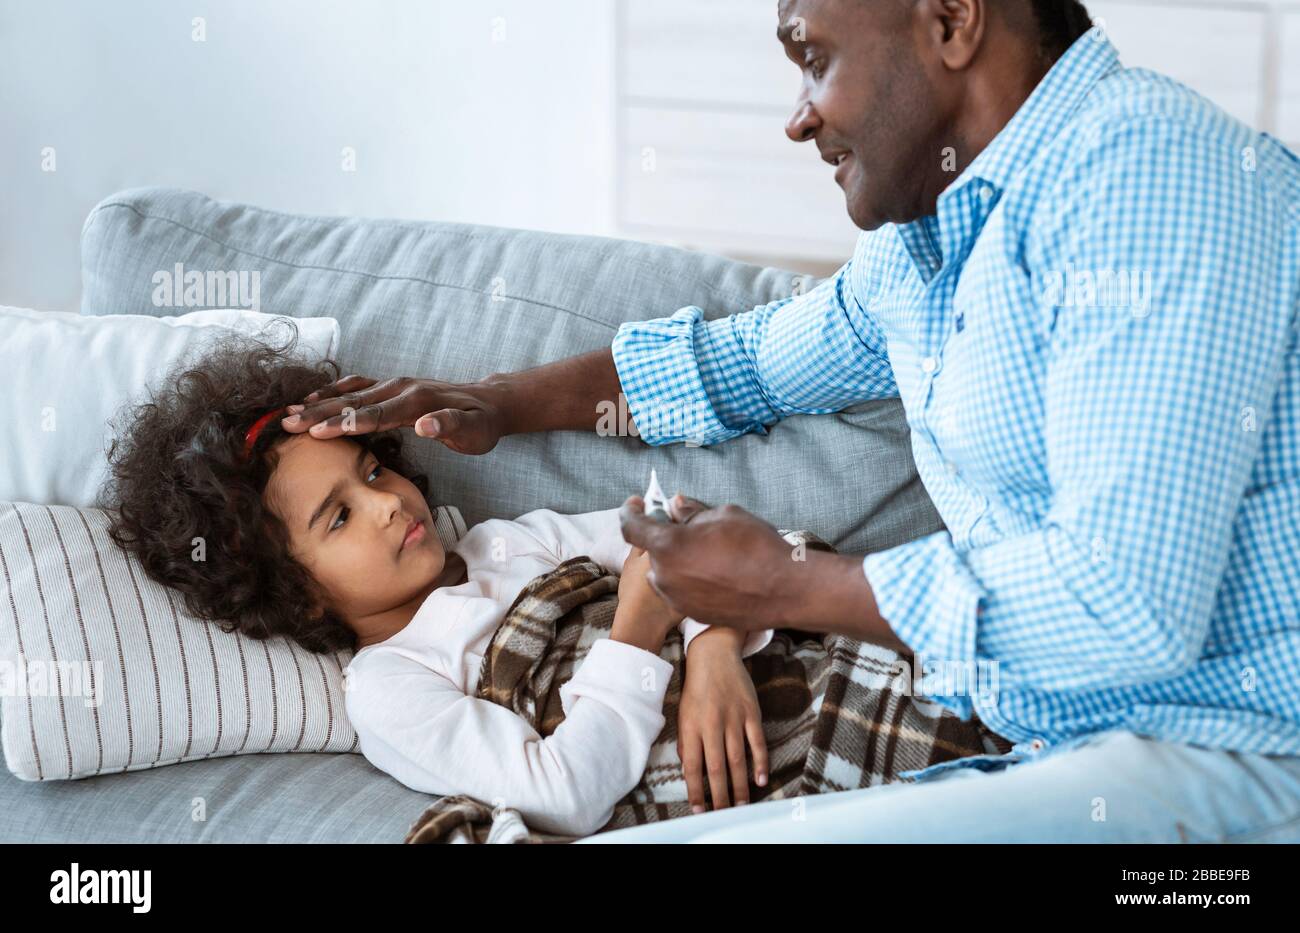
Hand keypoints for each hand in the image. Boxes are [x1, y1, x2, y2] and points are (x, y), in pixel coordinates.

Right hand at [279, 375, 505, 454]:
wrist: (488, 402)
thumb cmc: (480, 423)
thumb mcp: (474, 431)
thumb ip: (450, 426)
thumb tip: (425, 425)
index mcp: (417, 401)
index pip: (376, 415)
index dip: (346, 423)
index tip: (318, 432)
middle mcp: (401, 389)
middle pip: (355, 402)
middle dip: (320, 414)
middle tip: (288, 424)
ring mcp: (395, 386)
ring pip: (351, 393)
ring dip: (320, 402)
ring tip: (290, 412)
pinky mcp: (392, 388)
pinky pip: (357, 387)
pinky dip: (333, 391)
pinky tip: (313, 399)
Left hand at [618, 494, 798, 631]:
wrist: (783, 590)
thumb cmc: (755, 547)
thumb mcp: (723, 515)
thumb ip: (691, 512)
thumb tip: (675, 507)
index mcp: (667, 546)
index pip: (631, 526)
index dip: (630, 511)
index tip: (636, 504)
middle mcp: (664, 576)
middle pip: (653, 550)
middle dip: (666, 536)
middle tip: (690, 528)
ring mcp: (677, 598)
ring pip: (666, 572)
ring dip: (678, 560)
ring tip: (709, 553)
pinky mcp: (691, 613)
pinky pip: (681, 590)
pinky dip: (690, 579)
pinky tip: (716, 573)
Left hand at [679, 629, 767, 810]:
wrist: (714, 655)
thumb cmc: (696, 689)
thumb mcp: (683, 714)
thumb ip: (687, 742)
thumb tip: (689, 771)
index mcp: (691, 726)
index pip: (692, 766)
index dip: (695, 791)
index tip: (699, 810)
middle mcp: (711, 724)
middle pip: (716, 768)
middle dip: (720, 795)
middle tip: (724, 814)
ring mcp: (733, 718)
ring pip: (737, 759)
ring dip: (740, 785)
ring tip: (742, 805)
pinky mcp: (751, 711)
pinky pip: (757, 742)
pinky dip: (760, 762)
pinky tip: (761, 780)